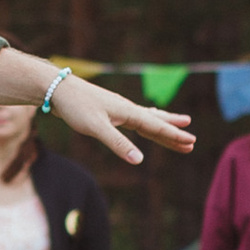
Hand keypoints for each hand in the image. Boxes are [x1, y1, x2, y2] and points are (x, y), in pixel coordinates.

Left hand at [47, 75, 195, 167]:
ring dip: (163, 125)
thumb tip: (139, 161)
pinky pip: (135, 118)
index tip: (192, 142)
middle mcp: (126, 109)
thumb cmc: (76, 106)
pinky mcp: (109, 111)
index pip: (156, 126)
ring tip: (180, 125)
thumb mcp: (96, 128)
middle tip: (192, 141)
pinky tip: (144, 120)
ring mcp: (118, 109)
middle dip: (173, 132)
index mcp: (127, 112)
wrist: (56, 89)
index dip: (174, 136)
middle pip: (156, 122)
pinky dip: (146, 120)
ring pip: (147, 119)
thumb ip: (118, 144)